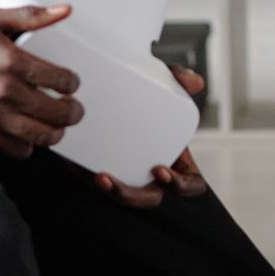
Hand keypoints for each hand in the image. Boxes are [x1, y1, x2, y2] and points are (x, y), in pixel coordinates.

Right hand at [0, 5, 84, 158]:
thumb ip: (31, 16)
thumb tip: (63, 11)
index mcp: (11, 61)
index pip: (62, 80)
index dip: (73, 83)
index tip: (71, 83)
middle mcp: (4, 91)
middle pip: (58, 113)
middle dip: (73, 111)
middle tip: (72, 108)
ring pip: (42, 136)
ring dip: (56, 132)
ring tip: (56, 124)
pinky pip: (17, 151)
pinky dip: (29, 145)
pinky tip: (28, 133)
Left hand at [94, 66, 212, 208]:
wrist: (104, 86)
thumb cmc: (142, 91)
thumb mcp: (160, 82)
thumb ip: (177, 77)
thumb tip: (195, 82)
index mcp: (176, 157)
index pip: (191, 183)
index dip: (181, 185)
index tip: (160, 170)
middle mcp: (152, 170)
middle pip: (151, 198)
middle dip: (135, 195)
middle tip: (117, 179)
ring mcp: (126, 173)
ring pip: (123, 196)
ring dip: (113, 192)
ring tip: (99, 177)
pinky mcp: (100, 169)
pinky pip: (96, 181)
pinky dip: (87, 175)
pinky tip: (78, 162)